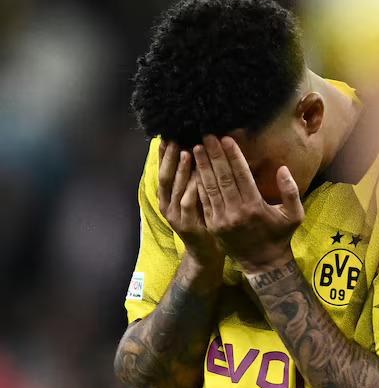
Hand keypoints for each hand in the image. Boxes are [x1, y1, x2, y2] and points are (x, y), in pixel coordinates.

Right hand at [157, 140, 223, 266]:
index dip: (163, 154)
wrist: (207, 252)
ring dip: (180, 169)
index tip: (167, 135)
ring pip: (175, 189)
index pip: (162, 170)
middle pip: (165, 176)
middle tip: (175, 138)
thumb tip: (196, 151)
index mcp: (167, 197)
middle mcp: (167, 205)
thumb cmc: (204, 221)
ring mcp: (175, 216)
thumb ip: (193, 179)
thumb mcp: (196, 198)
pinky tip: (197, 176)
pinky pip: (188, 204)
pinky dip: (191, 189)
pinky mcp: (186, 225)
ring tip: (186, 151)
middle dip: (169, 157)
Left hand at [193, 135, 304, 272]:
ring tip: (197, 148)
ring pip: (210, 188)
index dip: (233, 156)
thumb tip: (282, 169)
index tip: (226, 139)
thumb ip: (291, 192)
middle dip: (214, 156)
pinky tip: (194, 170)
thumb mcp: (294, 215)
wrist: (263, 262)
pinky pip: (205, 201)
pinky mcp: (213, 225)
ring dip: (203, 167)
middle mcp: (236, 212)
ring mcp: (222, 220)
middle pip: (222, 178)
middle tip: (207, 137)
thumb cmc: (280, 235)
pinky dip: (198, 184)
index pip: (241, 175)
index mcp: (255, 207)